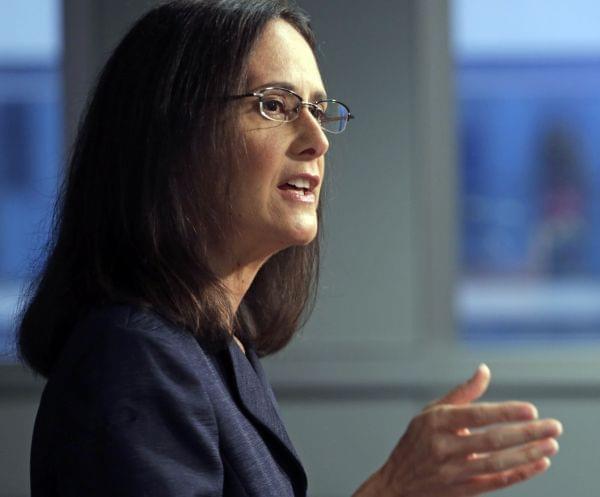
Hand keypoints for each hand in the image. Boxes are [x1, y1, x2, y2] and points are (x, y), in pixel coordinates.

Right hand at [353, 364, 562, 496]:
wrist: (397, 482)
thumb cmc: (418, 440)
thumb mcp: (431, 412)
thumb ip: (461, 393)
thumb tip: (484, 370)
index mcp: (436, 421)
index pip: (476, 415)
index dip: (505, 412)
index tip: (532, 409)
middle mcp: (443, 446)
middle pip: (491, 440)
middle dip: (526, 433)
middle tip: (553, 426)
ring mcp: (452, 471)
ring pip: (496, 463)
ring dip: (527, 454)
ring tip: (551, 445)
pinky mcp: (461, 490)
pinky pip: (495, 483)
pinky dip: (519, 474)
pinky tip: (539, 463)